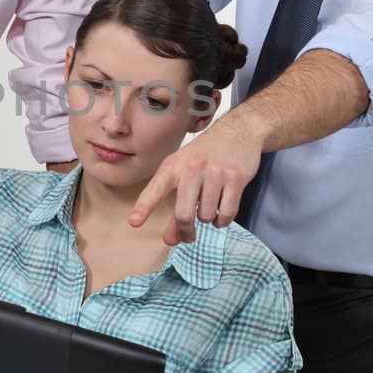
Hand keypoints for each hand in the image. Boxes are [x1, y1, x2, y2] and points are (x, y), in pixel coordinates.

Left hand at [129, 118, 262, 244]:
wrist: (238, 132)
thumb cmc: (205, 157)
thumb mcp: (184, 175)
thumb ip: (175, 207)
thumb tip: (171, 240)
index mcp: (173, 165)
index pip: (156, 189)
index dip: (144, 207)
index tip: (134, 222)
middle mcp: (192, 167)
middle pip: (184, 214)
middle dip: (185, 230)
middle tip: (188, 237)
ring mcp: (215, 172)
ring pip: (206, 216)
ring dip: (208, 218)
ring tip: (209, 205)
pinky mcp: (235, 178)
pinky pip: (226, 214)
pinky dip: (223, 220)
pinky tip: (221, 209)